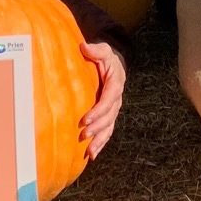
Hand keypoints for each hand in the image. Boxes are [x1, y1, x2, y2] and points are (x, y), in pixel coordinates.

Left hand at [79, 39, 126, 157]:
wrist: (114, 65)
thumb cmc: (105, 58)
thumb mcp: (103, 50)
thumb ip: (96, 50)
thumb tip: (84, 47)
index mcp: (116, 82)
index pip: (109, 99)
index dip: (99, 110)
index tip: (85, 119)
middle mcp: (117, 98)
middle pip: (110, 116)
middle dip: (97, 127)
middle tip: (83, 135)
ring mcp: (114, 108)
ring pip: (110, 127)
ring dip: (100, 139)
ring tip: (90, 151)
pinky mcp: (110, 115)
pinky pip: (108, 130)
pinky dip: (102, 142)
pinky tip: (93, 154)